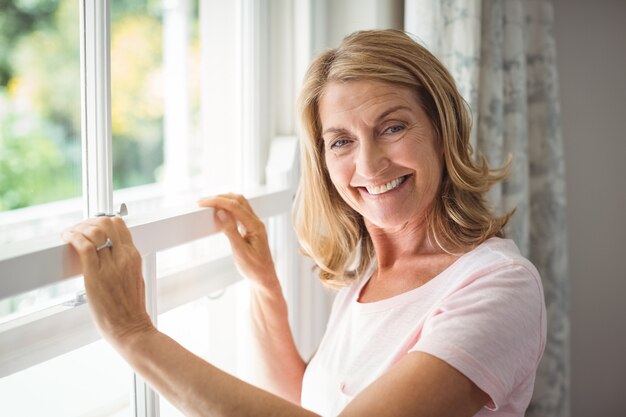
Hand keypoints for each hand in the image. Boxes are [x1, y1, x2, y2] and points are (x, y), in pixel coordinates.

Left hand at [62, 216, 154, 346]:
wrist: (130, 327)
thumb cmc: (130, 309)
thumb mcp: (135, 277)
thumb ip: (125, 262)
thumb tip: (112, 253)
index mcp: (134, 256)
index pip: (119, 225)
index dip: (103, 222)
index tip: (92, 227)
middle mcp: (124, 256)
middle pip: (106, 223)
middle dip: (90, 222)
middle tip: (80, 229)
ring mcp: (110, 265)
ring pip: (94, 231)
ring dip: (79, 228)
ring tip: (70, 234)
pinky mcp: (95, 274)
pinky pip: (83, 245)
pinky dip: (72, 237)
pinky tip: (66, 237)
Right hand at [198, 194, 278, 290]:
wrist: (264, 279)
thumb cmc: (254, 268)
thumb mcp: (240, 251)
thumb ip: (230, 230)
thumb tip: (221, 212)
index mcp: (256, 226)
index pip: (235, 206)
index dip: (218, 201)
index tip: (203, 202)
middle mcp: (256, 223)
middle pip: (238, 201)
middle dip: (220, 197)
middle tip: (203, 202)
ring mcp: (254, 225)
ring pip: (239, 205)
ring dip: (224, 201)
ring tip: (209, 205)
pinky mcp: (250, 229)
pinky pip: (239, 214)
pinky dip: (228, 210)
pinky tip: (219, 213)